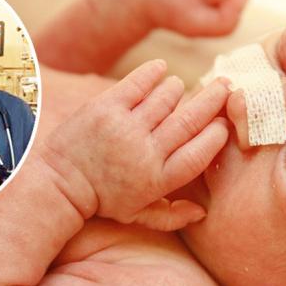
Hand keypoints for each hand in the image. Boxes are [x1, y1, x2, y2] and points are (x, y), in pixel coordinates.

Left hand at [45, 59, 228, 229]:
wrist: (58, 183)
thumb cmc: (102, 200)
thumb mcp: (137, 215)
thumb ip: (172, 216)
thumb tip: (203, 212)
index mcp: (159, 179)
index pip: (201, 151)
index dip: (218, 133)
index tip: (225, 122)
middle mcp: (147, 152)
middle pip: (191, 119)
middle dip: (213, 99)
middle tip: (226, 86)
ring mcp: (126, 128)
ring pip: (168, 97)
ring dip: (178, 88)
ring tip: (181, 87)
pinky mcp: (106, 108)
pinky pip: (138, 83)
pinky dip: (154, 73)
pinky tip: (162, 69)